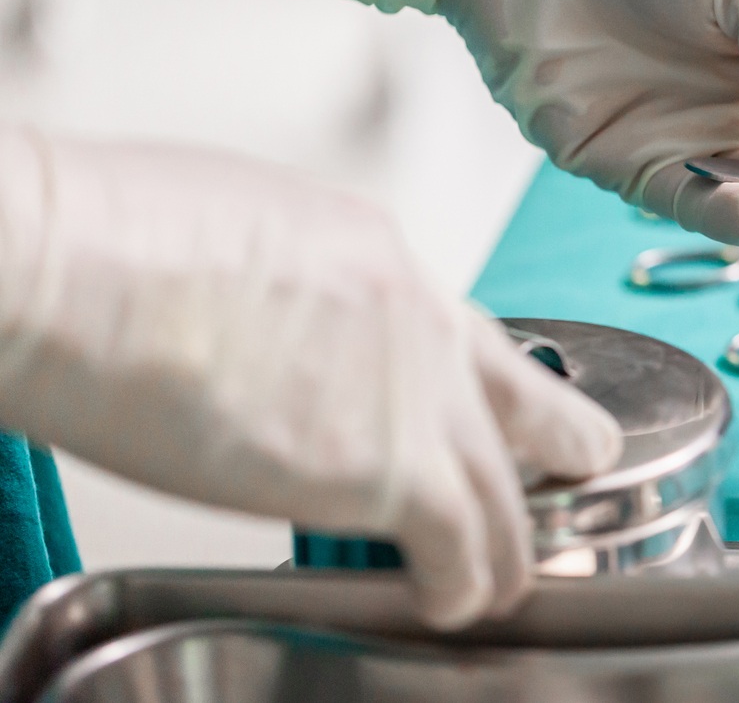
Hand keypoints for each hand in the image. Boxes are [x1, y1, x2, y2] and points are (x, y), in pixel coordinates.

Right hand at [0, 128, 622, 627]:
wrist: (77, 267)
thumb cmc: (108, 239)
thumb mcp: (232, 223)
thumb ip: (283, 283)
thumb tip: (259, 314)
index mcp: (373, 251)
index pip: (452, 325)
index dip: (470, 374)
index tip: (484, 396)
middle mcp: (417, 315)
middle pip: (515, 393)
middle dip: (552, 437)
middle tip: (577, 459)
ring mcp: (413, 391)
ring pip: (501, 483)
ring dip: (505, 538)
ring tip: (501, 575)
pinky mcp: (389, 467)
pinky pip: (460, 542)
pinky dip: (464, 581)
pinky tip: (453, 600)